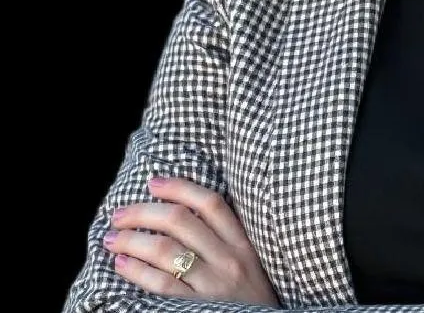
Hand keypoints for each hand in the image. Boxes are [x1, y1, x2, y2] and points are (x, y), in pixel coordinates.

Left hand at [103, 176, 279, 305]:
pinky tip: (121, 264)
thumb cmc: (249, 296)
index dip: (179, 188)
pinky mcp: (197, 308)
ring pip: (166, 250)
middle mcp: (228, 259)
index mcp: (242, 242)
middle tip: (120, 214)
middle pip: (181, 221)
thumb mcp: (248, 261)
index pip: (210, 203)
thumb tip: (181, 212)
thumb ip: (225, 238)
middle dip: (144, 212)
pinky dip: (137, 271)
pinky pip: (161, 284)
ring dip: (132, 240)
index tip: (153, 183)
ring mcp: (212, 285)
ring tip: (113, 238)